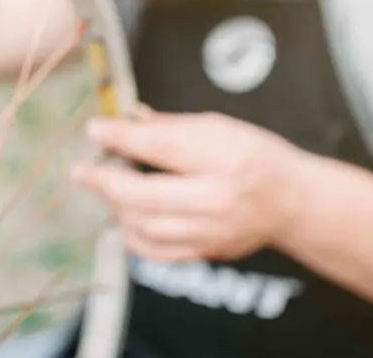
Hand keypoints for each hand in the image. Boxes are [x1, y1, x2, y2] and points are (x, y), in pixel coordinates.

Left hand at [72, 109, 312, 261]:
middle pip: (147, 196)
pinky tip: (123, 216)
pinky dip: (131, 233)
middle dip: (106, 182)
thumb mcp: (220, 127)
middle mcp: (218, 199)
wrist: (291, 201)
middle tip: (82, 170)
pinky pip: (155, 251)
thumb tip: (125, 119)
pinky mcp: (205, 252)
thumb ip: (170, 126)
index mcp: (225, 157)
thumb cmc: (255, 155)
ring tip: (104, 189)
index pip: (164, 146)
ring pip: (145, 227)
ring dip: (115, 207)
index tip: (95, 129)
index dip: (123, 138)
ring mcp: (212, 232)